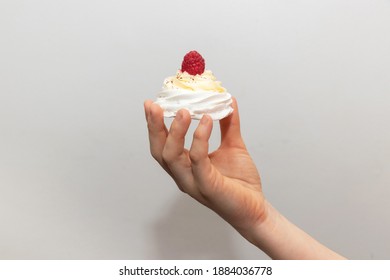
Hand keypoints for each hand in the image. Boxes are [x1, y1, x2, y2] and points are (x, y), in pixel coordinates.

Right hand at [144, 98, 266, 240]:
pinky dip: (200, 139)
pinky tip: (206, 122)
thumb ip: (228, 125)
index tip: (152, 104)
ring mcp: (193, 182)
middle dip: (154, 127)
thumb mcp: (233, 146)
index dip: (154, 125)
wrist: (255, 207)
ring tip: (184, 112)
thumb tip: (228, 101)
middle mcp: (183, 175)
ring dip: (175, 132)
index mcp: (185, 165)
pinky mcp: (207, 186)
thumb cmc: (240, 182)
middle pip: (159, 151)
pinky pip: (198, 160)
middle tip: (155, 106)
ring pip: (172, 157)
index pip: (162, 144)